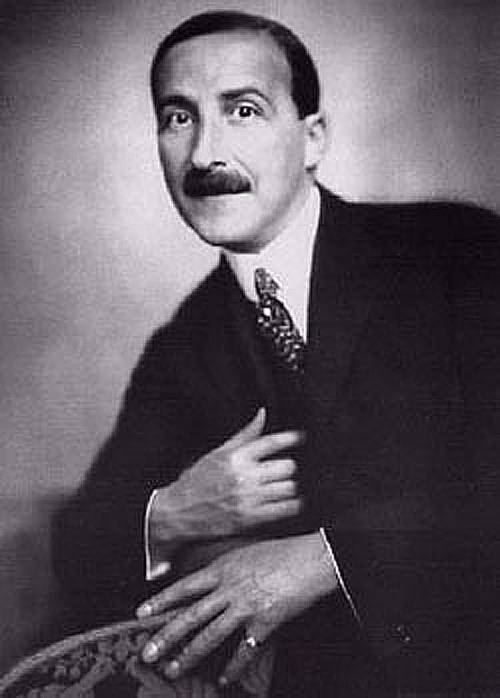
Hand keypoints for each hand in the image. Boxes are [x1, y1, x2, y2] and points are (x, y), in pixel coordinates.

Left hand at [136, 533, 337, 685]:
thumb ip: (224, 569)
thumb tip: (206, 581)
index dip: (161, 600)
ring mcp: (246, 607)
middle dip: (166, 636)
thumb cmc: (281, 552)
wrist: (311, 559)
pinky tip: (223, 678)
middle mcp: (230, 589)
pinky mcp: (264, 623)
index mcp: (223, 568)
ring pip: (211, 635)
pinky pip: (244, 651)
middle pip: (191, 616)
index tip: (141, 613)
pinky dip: (232, 667)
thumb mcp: (245, 553)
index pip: (185, 587)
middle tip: (147, 652)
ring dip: (190, 655)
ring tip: (174, 669)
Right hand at [150, 409, 303, 541]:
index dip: (290, 438)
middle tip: (282, 470)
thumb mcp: (219, 452)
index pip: (271, 443)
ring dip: (289, 486)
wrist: (179, 511)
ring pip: (288, 487)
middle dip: (287, 467)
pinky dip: (292, 505)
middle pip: (286, 467)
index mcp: (236, 457)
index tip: (301, 438)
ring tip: (284, 486)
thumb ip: (245, 435)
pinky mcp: (250, 519)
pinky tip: (289, 502)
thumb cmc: (198, 480)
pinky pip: (284, 509)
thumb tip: (263, 413)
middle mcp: (243, 476)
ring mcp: (248, 498)